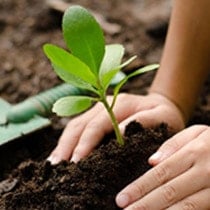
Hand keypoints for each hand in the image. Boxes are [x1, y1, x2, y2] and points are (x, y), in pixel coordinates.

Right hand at [47, 92, 184, 163]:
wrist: (162, 104)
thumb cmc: (164, 114)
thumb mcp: (162, 116)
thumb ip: (143, 122)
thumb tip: (120, 133)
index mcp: (120, 103)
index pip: (97, 125)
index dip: (85, 143)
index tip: (76, 162)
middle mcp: (104, 104)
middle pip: (80, 124)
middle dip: (67, 145)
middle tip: (56, 166)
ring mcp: (98, 109)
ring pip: (75, 126)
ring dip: (64, 144)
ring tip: (54, 163)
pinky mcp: (96, 116)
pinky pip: (79, 128)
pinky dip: (69, 141)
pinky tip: (64, 153)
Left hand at [116, 125, 209, 208]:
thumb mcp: (197, 133)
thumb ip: (174, 144)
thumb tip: (151, 161)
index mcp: (194, 153)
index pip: (160, 173)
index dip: (140, 187)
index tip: (122, 198)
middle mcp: (204, 172)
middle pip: (169, 192)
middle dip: (144, 205)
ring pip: (185, 207)